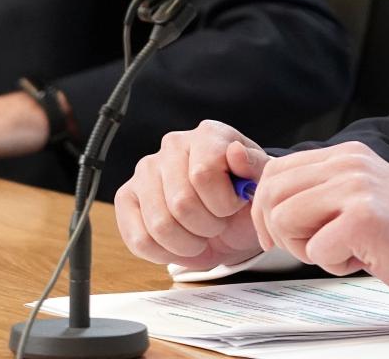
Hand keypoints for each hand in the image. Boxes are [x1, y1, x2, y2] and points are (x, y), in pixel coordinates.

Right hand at [114, 120, 268, 269]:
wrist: (232, 220)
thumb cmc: (244, 199)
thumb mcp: (260, 185)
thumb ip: (255, 167)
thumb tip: (235, 153)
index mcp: (207, 135)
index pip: (203, 174)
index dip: (223, 203)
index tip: (234, 205)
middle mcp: (173, 145)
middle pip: (181, 203)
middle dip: (207, 227)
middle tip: (217, 224)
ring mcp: (146, 170)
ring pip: (159, 224)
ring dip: (187, 243)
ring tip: (199, 234)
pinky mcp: (127, 197)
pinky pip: (139, 239)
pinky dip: (164, 253)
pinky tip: (179, 244)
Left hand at [250, 141, 388, 310]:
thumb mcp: (358, 199)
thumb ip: (319, 192)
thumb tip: (265, 198)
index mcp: (346, 154)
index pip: (276, 170)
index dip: (265, 208)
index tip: (276, 234)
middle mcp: (349, 162)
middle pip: (271, 193)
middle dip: (277, 231)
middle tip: (308, 249)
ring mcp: (356, 187)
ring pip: (283, 219)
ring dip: (305, 248)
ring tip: (341, 250)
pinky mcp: (363, 218)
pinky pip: (314, 250)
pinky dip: (333, 264)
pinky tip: (363, 258)